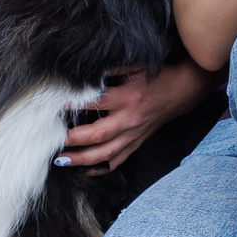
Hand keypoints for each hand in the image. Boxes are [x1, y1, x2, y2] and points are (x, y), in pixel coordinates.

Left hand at [56, 62, 207, 174]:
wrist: (183, 90)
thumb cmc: (158, 76)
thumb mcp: (136, 67)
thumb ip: (111, 68)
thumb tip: (85, 69)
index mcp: (128, 98)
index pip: (97, 102)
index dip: (76, 104)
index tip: (56, 105)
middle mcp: (130, 120)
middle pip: (98, 135)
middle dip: (73, 140)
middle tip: (53, 141)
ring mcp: (133, 135)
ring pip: (105, 154)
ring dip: (82, 159)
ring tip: (62, 161)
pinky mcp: (136, 143)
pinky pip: (117, 160)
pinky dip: (100, 168)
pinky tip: (84, 170)